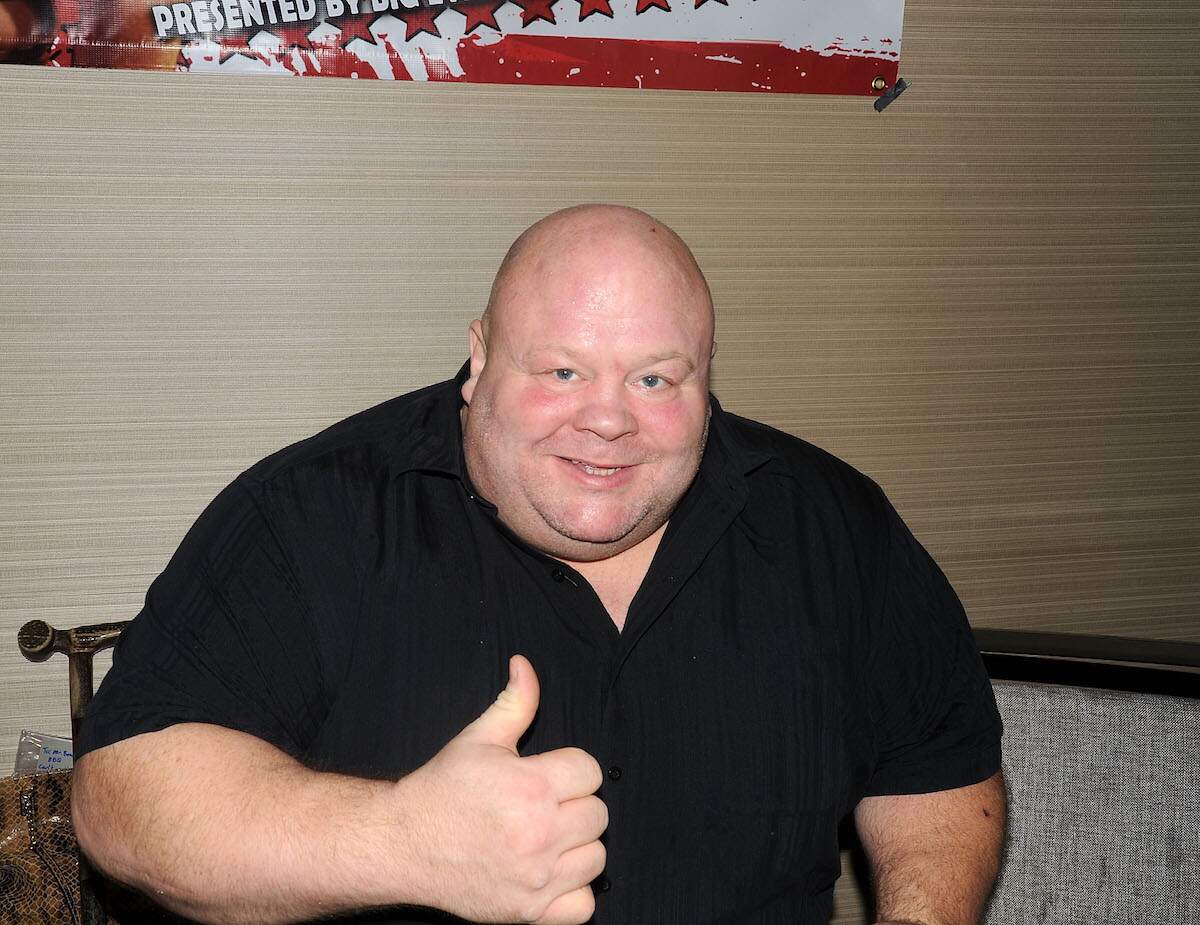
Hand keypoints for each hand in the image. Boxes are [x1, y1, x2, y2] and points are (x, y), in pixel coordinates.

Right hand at [397, 655, 606, 923]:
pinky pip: (584, 905)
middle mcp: (538, 833)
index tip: (548, 775)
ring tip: (547, 838)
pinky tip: (549, 873)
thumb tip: (525, 664)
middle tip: (545, 806)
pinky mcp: (529, 913)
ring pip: (597, 858)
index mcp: (530, 786)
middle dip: (575, 805)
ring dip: (578, 847)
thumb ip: (514, 702)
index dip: (571, 769)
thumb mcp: (478, 738)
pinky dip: (573, 891)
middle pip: (599, 814)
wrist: (403, 844)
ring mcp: (536, 877)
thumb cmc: (442, 789)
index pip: (591, 770)